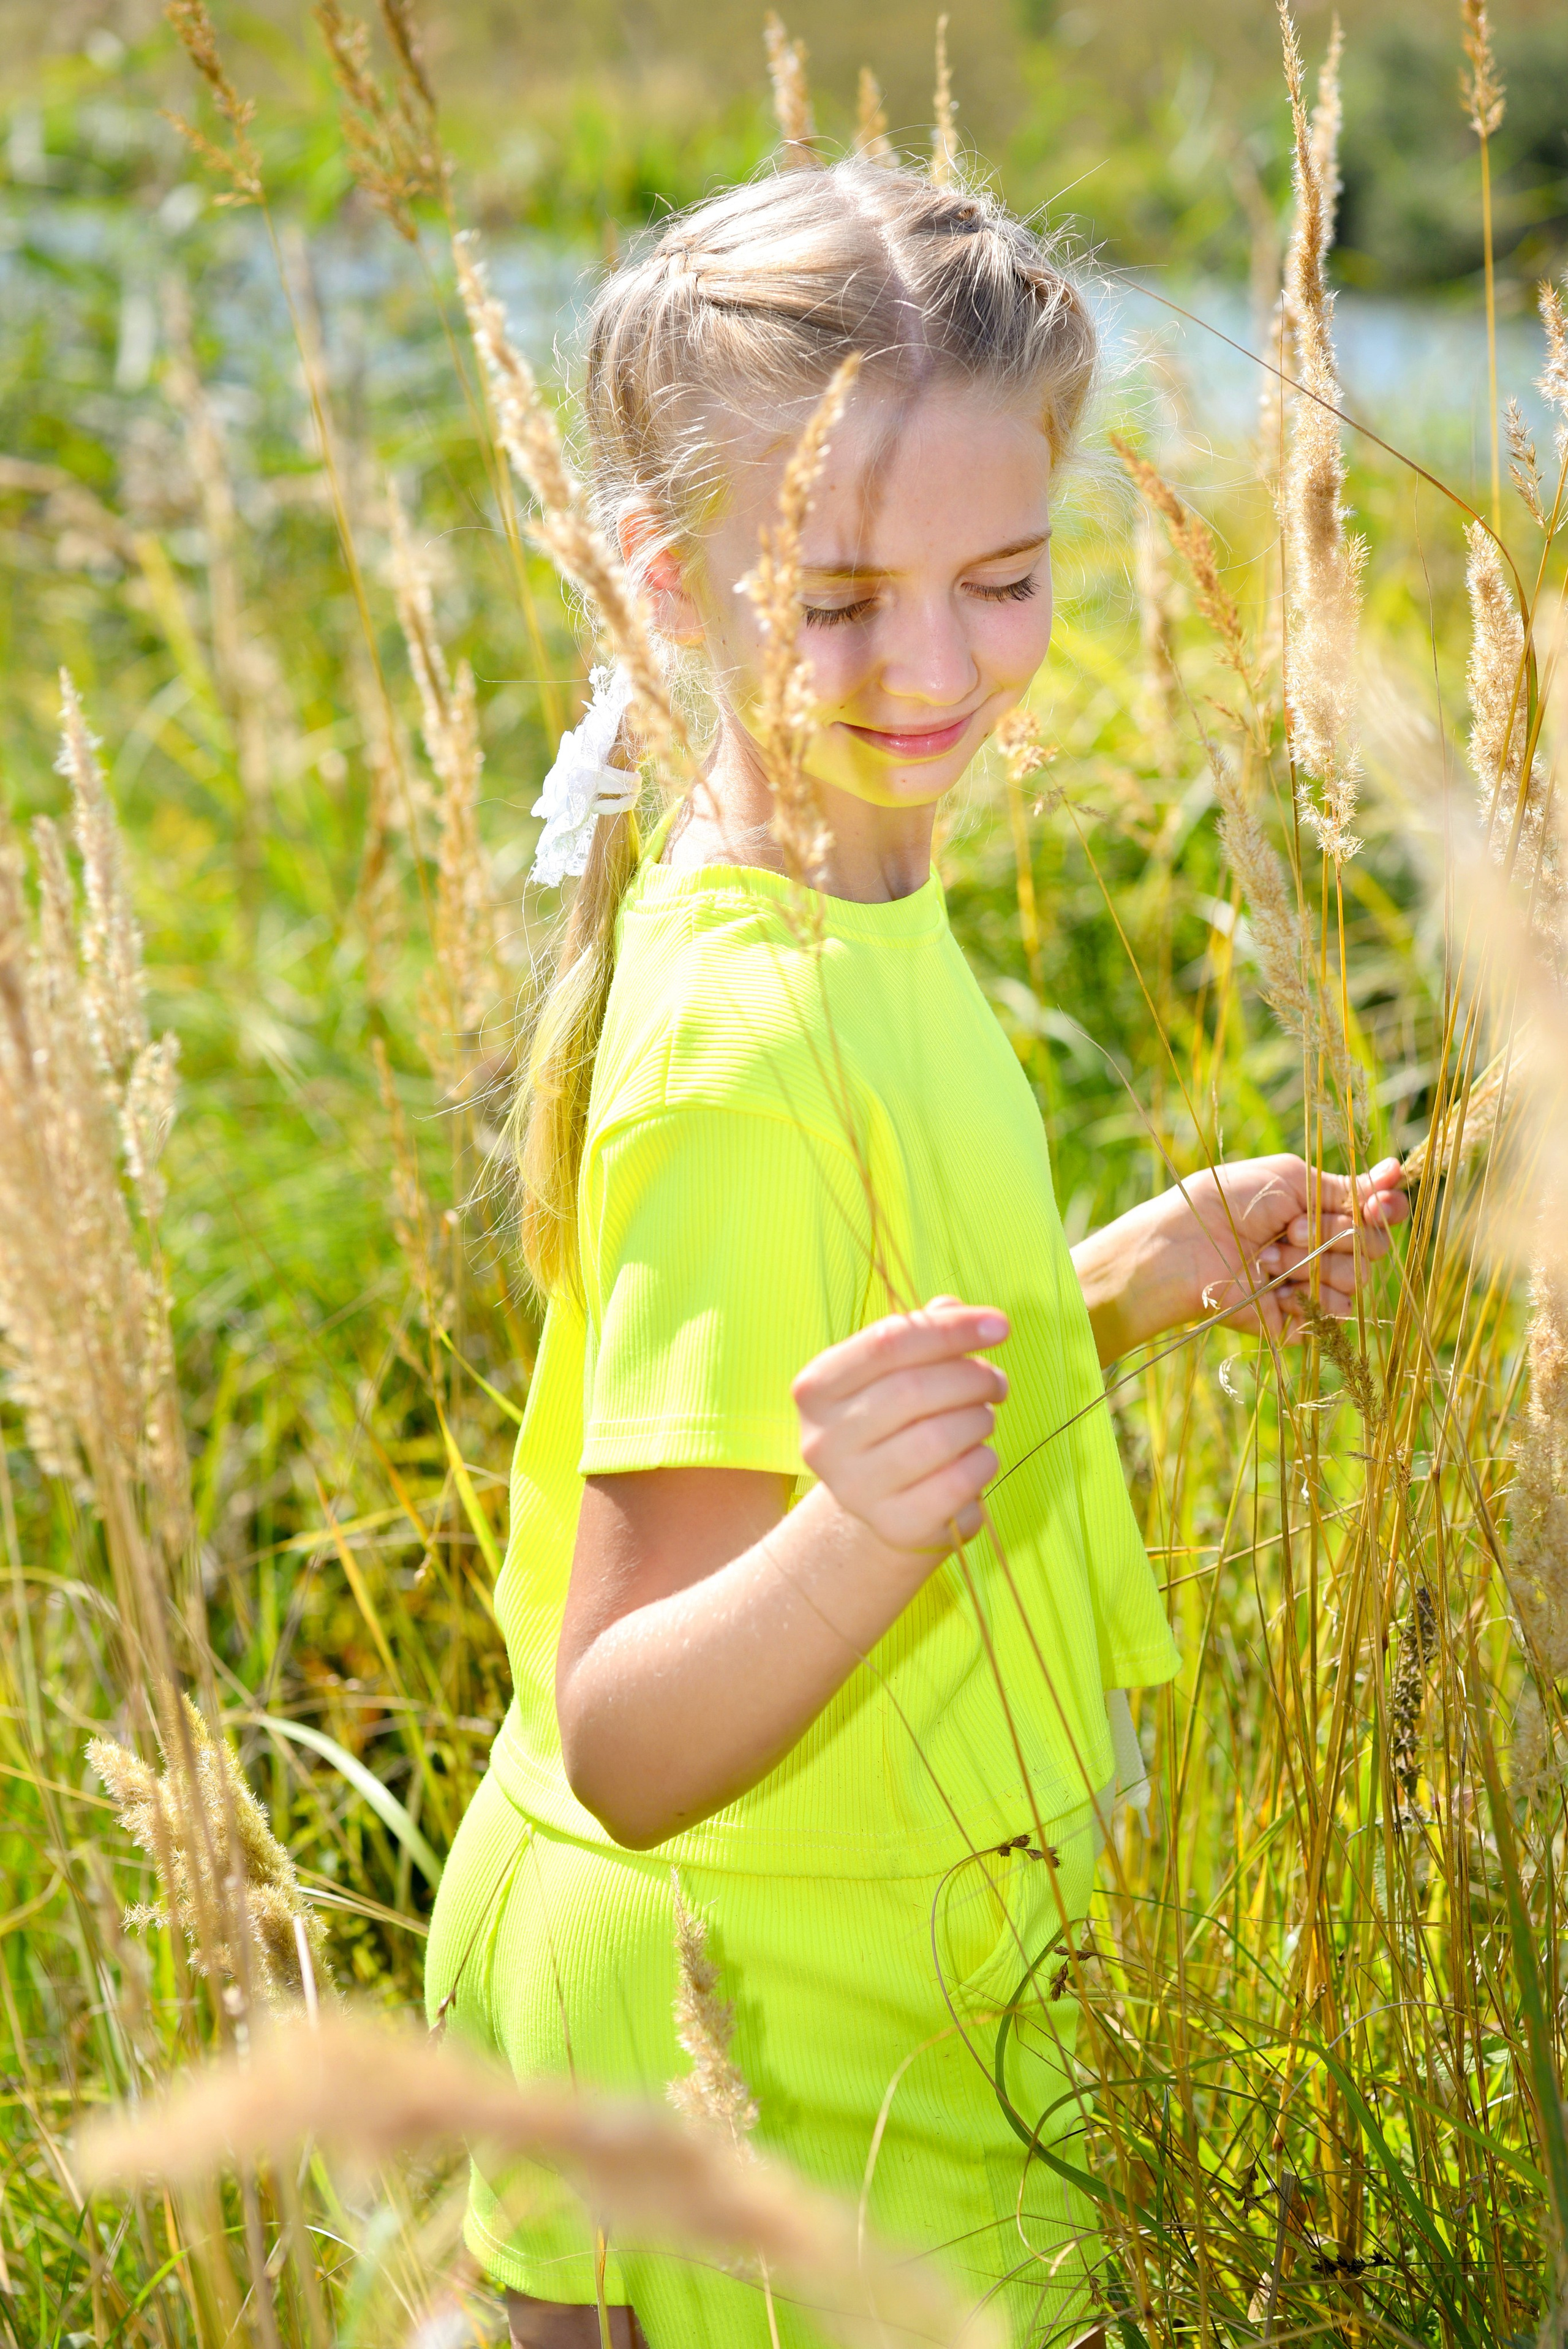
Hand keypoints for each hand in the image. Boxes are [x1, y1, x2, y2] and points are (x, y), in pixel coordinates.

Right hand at [792, 1298, 1008, 1552]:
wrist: (881, 1498)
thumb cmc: (894, 1419)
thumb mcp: (896, 1370)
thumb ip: (923, 1333)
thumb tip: (955, 1310)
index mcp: (816, 1388)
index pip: (888, 1342)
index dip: (950, 1329)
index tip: (999, 1326)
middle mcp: (823, 1440)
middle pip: (914, 1390)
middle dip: (972, 1378)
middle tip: (996, 1381)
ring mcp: (855, 1489)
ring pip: (939, 1438)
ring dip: (979, 1419)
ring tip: (983, 1417)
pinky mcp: (894, 1524)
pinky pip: (958, 1482)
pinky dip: (983, 1461)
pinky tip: (978, 1456)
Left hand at [1158, 1154, 1407, 1339]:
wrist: (1187, 1246)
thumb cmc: (1231, 1202)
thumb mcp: (1292, 1179)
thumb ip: (1347, 1186)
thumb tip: (1397, 1171)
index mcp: (1322, 1209)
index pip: (1378, 1213)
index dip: (1386, 1208)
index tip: (1379, 1202)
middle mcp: (1324, 1247)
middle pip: (1374, 1246)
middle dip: (1338, 1233)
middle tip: (1289, 1228)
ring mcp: (1314, 1284)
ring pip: (1359, 1278)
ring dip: (1314, 1261)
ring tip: (1268, 1255)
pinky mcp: (1303, 1319)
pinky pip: (1338, 1311)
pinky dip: (1307, 1294)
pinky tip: (1273, 1286)